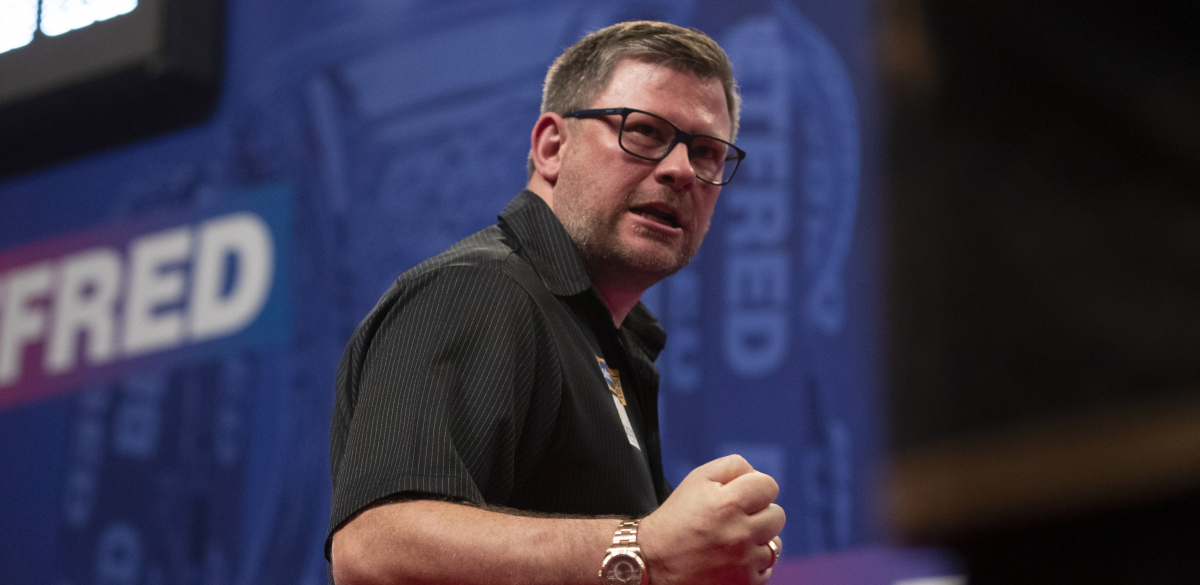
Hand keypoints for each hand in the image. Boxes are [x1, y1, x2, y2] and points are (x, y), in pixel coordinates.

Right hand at [638, 455, 785, 584]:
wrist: (653, 562)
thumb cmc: (676, 518)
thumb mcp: (696, 480)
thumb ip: (731, 467)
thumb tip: (758, 474)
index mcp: (728, 503)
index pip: (769, 486)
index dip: (756, 488)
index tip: (742, 496)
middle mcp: (739, 533)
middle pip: (777, 515)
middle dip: (759, 514)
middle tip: (736, 519)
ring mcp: (743, 562)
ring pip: (775, 545)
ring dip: (759, 541)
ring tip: (733, 542)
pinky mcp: (744, 583)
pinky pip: (766, 569)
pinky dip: (753, 564)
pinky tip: (731, 560)